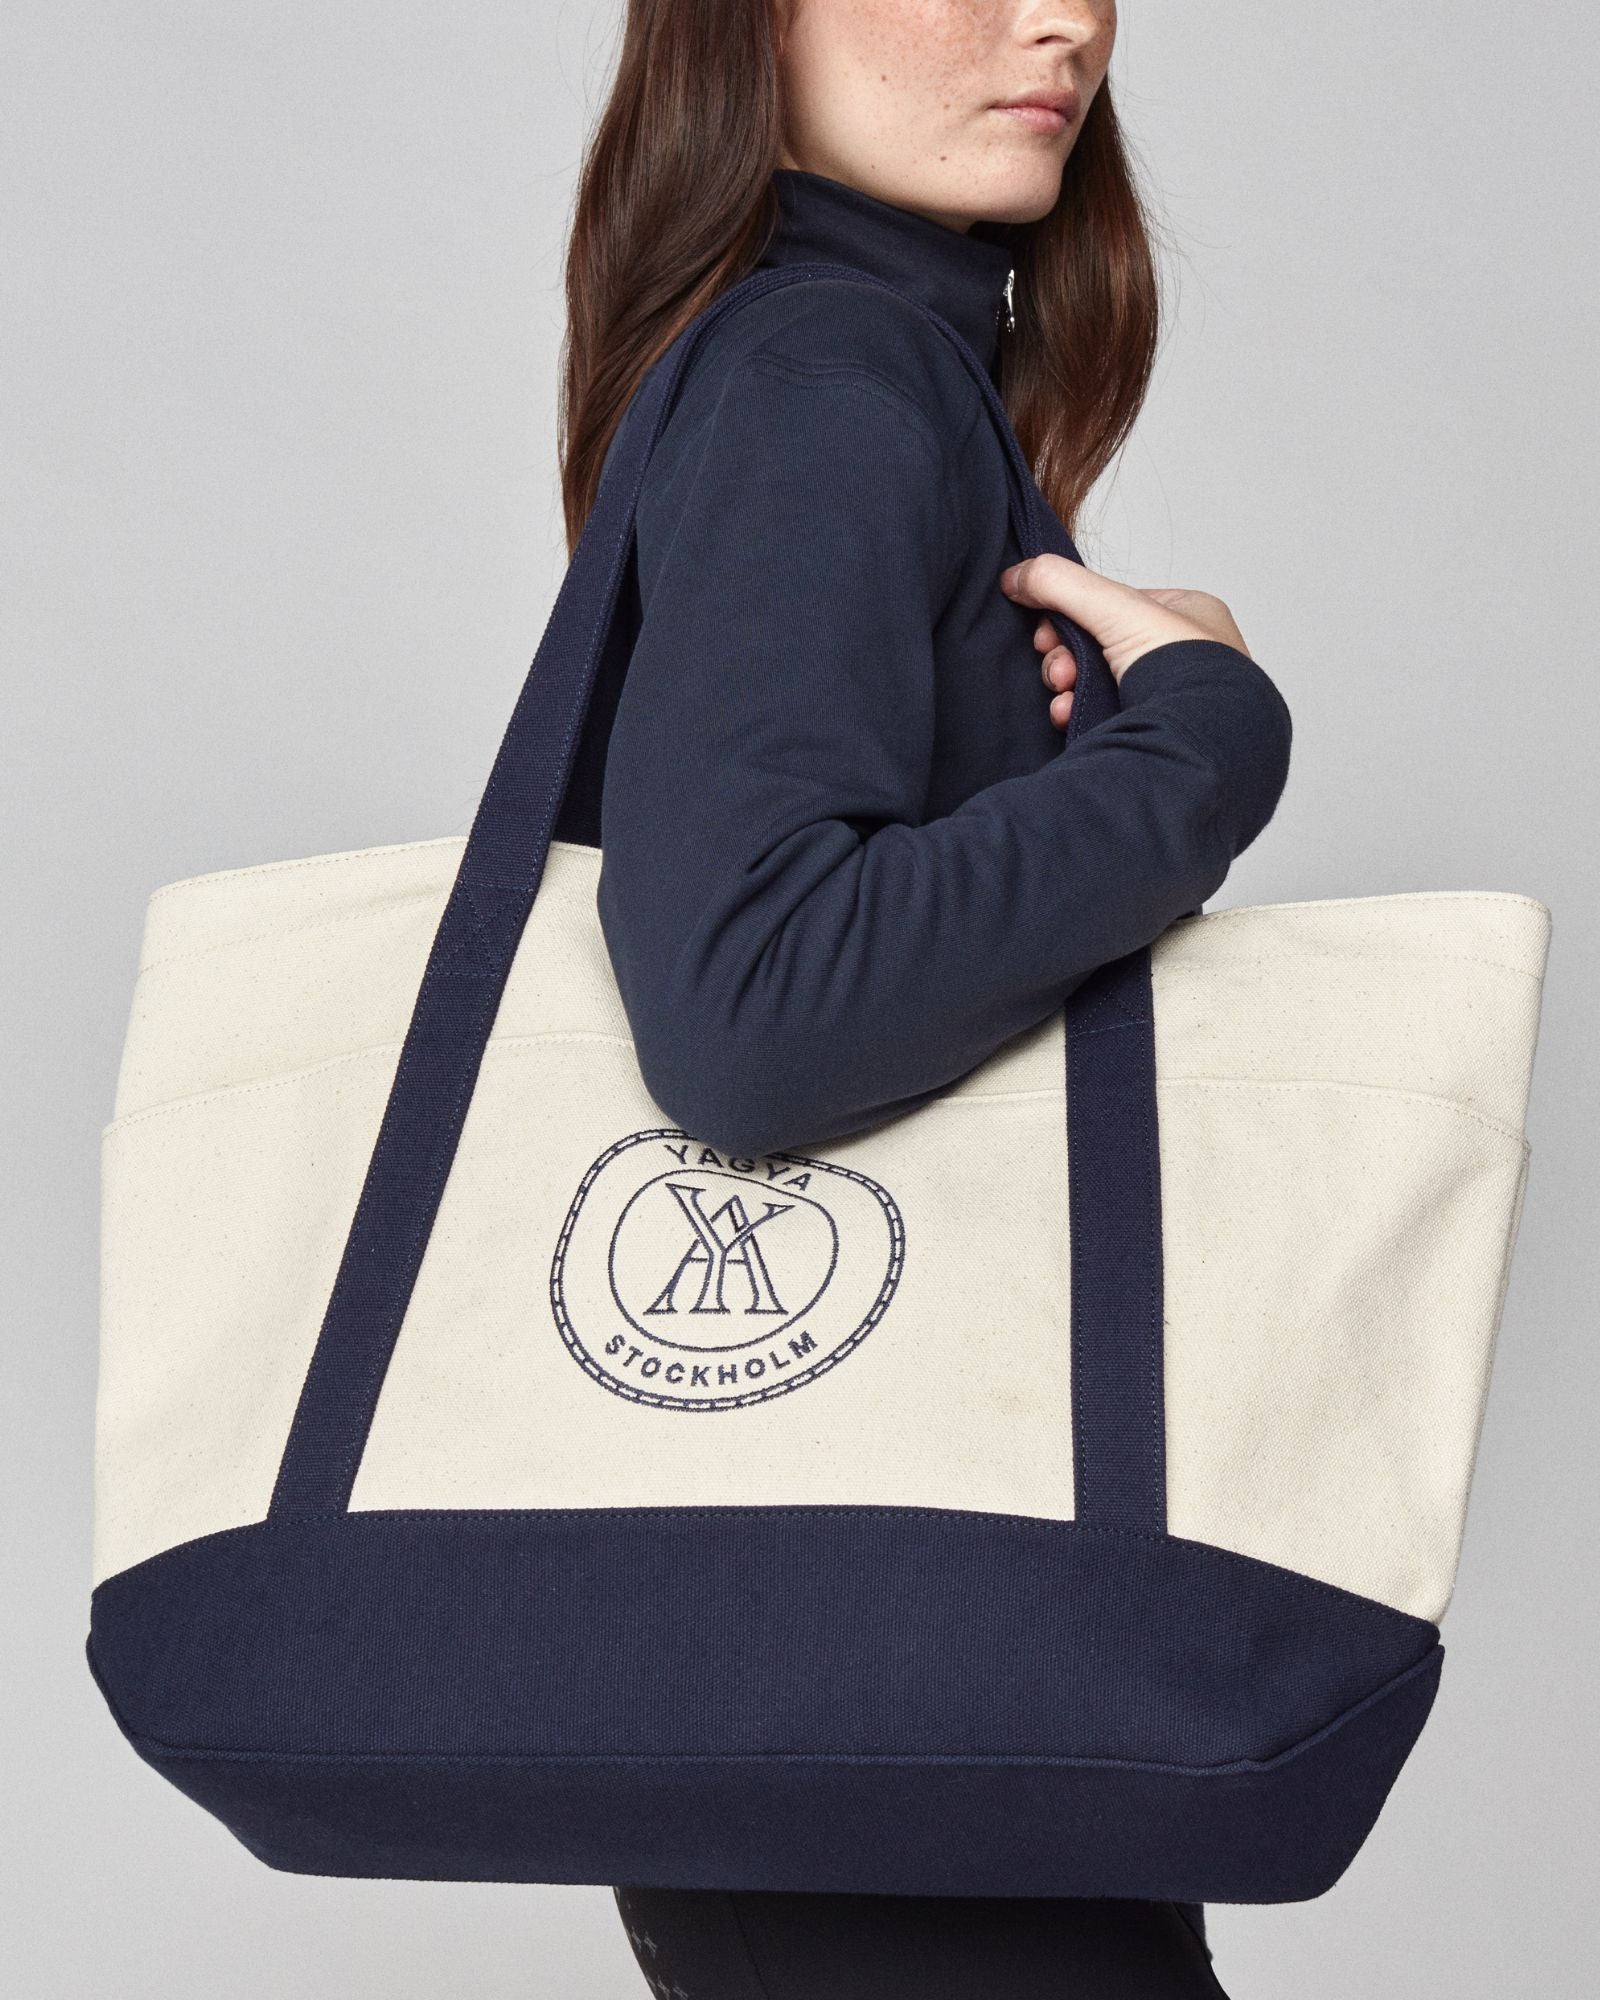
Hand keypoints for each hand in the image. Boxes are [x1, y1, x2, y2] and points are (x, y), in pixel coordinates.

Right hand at [999, 554, 1251, 729]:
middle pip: (1099, 645)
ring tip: (1064, 696)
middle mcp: (1182, 654)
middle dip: (1066, 659)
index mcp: (1188, 614)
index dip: (1073, 616)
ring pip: (1097, 682)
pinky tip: (1069, 717)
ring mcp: (1168, 696)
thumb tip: (1016, 576)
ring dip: (1068, 688)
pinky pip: (1103, 715)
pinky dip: (1078, 714)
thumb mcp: (1115, 608)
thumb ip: (1061, 584)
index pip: (1114, 604)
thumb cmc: (1183, 671)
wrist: (1200, 743)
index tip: (1048, 634)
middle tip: (1059, 672)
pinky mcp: (1152, 730)